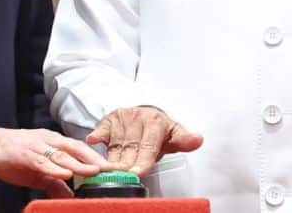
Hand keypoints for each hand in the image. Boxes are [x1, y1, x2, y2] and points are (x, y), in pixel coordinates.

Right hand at [0, 122, 109, 197]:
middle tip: (112, 169)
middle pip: (76, 148)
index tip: (114, 168)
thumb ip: (54, 182)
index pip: (79, 148)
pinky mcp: (22, 153)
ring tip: (95, 171)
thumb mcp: (36, 171)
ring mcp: (35, 146)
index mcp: (52, 142)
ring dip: (79, 163)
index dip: (97, 158)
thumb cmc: (10, 155)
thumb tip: (71, 196)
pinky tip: (64, 173)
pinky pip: (41, 161)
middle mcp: (47, 140)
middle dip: (94, 159)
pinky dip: (54, 167)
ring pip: (61, 154)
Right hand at [87, 106, 203, 175]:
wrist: (145, 113)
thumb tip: (198, 139)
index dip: (143, 160)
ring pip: (115, 142)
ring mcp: (122, 118)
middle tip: (123, 177)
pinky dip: (97, 136)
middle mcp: (138, 117)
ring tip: (109, 171)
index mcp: (156, 121)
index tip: (138, 172)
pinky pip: (101, 129)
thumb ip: (185, 140)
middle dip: (127, 163)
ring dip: (111, 158)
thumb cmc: (159, 130)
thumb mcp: (174, 134)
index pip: (149, 145)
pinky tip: (93, 142)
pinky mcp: (109, 119)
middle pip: (131, 146)